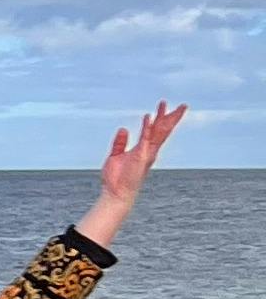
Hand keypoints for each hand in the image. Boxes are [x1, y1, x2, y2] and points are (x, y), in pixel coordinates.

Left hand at [78, 101, 184, 249]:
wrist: (116, 193)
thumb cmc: (116, 179)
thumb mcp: (115, 156)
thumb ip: (120, 142)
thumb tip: (123, 129)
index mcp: (144, 150)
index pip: (156, 132)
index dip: (161, 120)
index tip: (166, 108)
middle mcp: (149, 151)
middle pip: (163, 130)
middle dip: (172, 117)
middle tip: (183, 105)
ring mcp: (146, 153)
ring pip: (158, 132)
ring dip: (161, 118)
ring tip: (164, 105)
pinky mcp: (140, 156)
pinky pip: (144, 139)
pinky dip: (146, 128)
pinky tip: (148, 117)